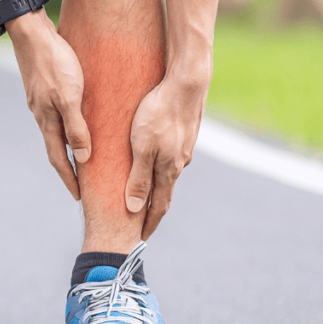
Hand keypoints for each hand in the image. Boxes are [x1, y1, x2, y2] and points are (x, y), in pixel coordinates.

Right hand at [7, 12, 90, 199]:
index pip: (57, 158)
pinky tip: (76, 119)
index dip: (69, 178)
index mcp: (46, 120)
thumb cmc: (54, 63)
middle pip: (55, 147)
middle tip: (82, 182)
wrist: (32, 34)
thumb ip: (76, 127)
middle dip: (68, 166)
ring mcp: (40, 100)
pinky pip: (56, 113)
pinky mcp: (43, 87)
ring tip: (83, 154)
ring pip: (55, 129)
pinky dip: (67, 125)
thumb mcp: (70, 97)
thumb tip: (82, 158)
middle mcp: (41, 114)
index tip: (79, 196)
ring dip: (67, 144)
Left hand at [125, 72, 209, 238]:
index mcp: (169, 170)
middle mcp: (179, 163)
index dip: (149, 224)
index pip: (159, 206)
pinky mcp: (184, 133)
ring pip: (167, 172)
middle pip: (164, 192)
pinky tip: (153, 159)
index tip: (140, 239)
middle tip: (140, 223)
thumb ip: (139, 178)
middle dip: (152, 209)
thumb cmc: (158, 113)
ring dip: (156, 185)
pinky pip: (169, 155)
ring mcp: (183, 148)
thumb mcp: (142, 147)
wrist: (186, 84)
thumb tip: (135, 209)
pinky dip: (159, 165)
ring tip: (144, 193)